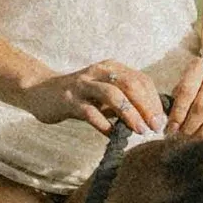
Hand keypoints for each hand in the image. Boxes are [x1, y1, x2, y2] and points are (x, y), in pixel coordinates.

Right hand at [21, 59, 169, 137]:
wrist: (41, 92)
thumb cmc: (80, 96)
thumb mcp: (104, 93)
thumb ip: (125, 101)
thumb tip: (152, 117)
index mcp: (111, 68)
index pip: (141, 80)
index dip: (154, 100)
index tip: (161, 120)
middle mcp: (98, 71)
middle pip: (130, 84)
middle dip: (146, 106)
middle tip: (154, 126)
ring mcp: (83, 85)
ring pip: (112, 94)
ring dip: (130, 114)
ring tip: (139, 130)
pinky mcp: (69, 100)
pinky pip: (90, 112)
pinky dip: (104, 124)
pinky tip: (112, 135)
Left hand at [163, 39, 202, 141]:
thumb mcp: (190, 79)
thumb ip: (179, 97)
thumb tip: (170, 125)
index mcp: (200, 66)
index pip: (186, 91)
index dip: (178, 112)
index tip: (172, 128)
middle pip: (202, 105)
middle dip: (190, 126)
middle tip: (183, 138)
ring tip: (197, 140)